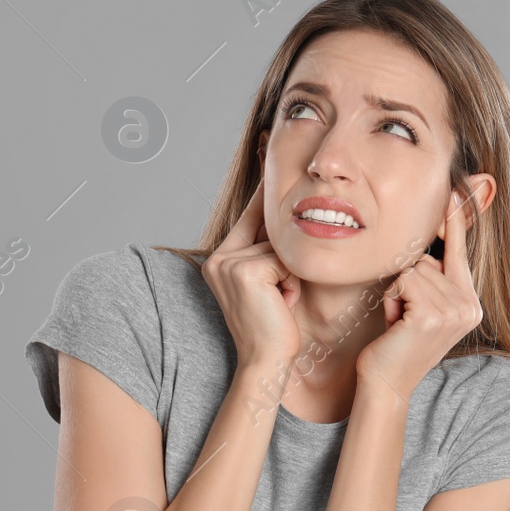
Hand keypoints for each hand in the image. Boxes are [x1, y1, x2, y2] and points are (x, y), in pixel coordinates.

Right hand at [201, 178, 303, 371]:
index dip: (263, 190)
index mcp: (219, 258)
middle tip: (276, 297)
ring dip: (289, 275)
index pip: (249, 214)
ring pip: (279, 247)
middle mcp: (218, 257)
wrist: (266, 362)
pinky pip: (284, 261)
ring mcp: (228, 263)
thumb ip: (268, 251)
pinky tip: (281, 303)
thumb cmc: (274, 326)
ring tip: (280, 301)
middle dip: (284, 260)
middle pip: (269, 230)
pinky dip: (291, 283)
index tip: (270, 148)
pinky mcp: (245, 271)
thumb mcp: (269, 282)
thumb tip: (291, 214)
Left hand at [356, 186, 482, 395]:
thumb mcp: (420, 307)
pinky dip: (390, 298)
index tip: (458, 191)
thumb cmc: (395, 343)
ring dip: (396, 292)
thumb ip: (432, 278)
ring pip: (413, 269)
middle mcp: (469, 307)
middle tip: (402, 315)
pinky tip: (393, 322)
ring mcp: (454, 312)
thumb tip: (429, 239)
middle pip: (428, 259)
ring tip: (397, 320)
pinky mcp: (432, 315)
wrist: (385, 383)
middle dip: (406, 281)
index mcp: (470, 304)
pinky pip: (404, 280)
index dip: (455, 222)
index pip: (460, 253)